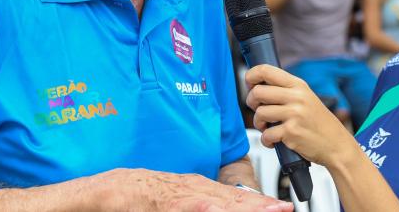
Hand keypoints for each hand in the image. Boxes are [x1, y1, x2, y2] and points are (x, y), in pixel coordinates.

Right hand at [98, 168, 292, 211]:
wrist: (113, 189)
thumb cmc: (144, 199)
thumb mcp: (178, 205)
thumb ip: (199, 206)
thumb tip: (216, 208)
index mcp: (198, 190)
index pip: (235, 198)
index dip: (260, 203)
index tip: (282, 207)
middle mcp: (194, 189)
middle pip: (233, 198)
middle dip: (261, 205)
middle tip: (286, 208)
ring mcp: (180, 195)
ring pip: (216, 201)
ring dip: (241, 206)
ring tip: (266, 209)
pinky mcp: (163, 202)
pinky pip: (185, 206)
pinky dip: (201, 207)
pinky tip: (214, 209)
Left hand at [245, 65, 350, 166]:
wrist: (336, 145)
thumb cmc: (318, 122)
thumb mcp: (306, 97)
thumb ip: (285, 90)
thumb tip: (256, 85)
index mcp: (298, 85)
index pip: (265, 70)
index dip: (251, 76)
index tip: (250, 84)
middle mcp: (296, 97)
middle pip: (258, 92)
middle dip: (252, 102)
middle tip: (258, 109)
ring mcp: (294, 114)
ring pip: (259, 113)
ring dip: (259, 123)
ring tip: (268, 127)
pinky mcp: (291, 132)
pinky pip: (266, 134)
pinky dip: (266, 140)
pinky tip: (274, 141)